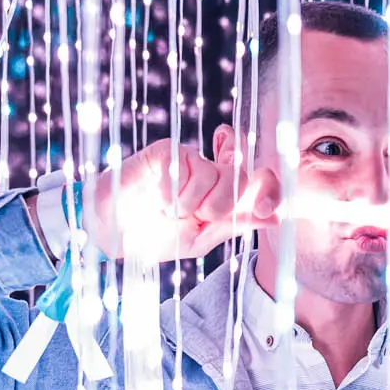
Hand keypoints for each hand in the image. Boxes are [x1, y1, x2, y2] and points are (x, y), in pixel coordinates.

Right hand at [85, 129, 279, 260]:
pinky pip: (185, 167)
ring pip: (212, 173)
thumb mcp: (201, 239)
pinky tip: (156, 198)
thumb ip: (235, 224)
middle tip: (195, 217)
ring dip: (188, 203)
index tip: (266, 209)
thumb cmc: (155, 237)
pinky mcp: (168, 150)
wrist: (112, 233)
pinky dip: (171, 193)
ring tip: (167, 210)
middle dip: (220, 206)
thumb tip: (277, 217)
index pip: (260, 181)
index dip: (270, 190)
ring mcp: (190, 158)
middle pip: (241, 176)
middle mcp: (211, 171)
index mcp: (225, 194)